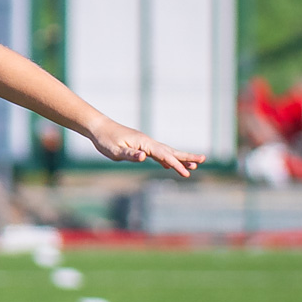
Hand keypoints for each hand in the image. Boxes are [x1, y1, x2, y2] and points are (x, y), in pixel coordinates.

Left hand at [87, 119, 204, 176]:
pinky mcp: (140, 146)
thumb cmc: (105, 140)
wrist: (98, 128)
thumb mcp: (115, 150)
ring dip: (179, 158)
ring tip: (194, 164)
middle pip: (171, 151)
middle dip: (186, 157)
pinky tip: (168, 165)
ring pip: (166, 152)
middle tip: (203, 160)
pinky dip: (166, 159)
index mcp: (144, 143)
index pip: (164, 155)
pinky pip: (157, 154)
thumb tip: (144, 157)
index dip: (176, 165)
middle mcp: (147, 142)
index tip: (187, 173)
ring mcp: (145, 144)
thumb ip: (130, 155)